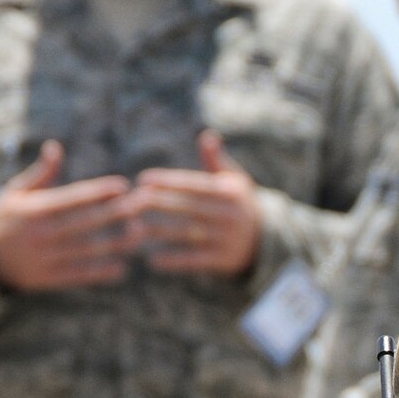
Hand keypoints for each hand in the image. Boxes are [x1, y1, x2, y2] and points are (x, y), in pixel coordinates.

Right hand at [0, 140, 134, 289]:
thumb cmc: (3, 219)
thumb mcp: (14, 193)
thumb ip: (40, 174)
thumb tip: (56, 147)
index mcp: (35, 209)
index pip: (72, 198)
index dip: (98, 191)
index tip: (123, 185)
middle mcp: (40, 234)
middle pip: (83, 222)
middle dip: (114, 213)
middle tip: (140, 206)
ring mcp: (44, 258)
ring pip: (85, 249)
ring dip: (114, 243)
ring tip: (139, 234)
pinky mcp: (47, 279)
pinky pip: (77, 276)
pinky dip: (100, 273)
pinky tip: (122, 268)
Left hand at [125, 129, 261, 276]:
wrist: (267, 240)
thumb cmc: (240, 203)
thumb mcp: (235, 180)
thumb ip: (216, 160)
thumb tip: (206, 136)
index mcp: (229, 192)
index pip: (193, 185)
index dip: (168, 182)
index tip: (143, 180)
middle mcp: (229, 215)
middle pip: (187, 208)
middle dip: (157, 204)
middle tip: (131, 202)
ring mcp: (227, 239)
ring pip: (186, 234)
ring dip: (158, 232)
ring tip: (132, 230)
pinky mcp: (224, 261)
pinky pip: (194, 260)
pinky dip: (173, 261)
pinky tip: (152, 260)